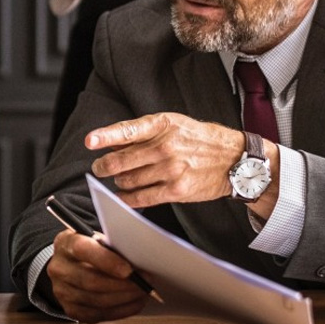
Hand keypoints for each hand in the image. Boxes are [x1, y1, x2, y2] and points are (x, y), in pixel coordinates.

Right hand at [46, 230, 148, 322]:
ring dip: (125, 299)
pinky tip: (133, 303)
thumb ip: (112, 247)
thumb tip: (138, 263)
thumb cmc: (90, 249)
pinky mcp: (70, 309)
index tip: (129, 270)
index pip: (83, 250)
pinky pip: (98, 315)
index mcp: (66, 243)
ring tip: (142, 293)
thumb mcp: (97, 239)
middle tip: (144, 284)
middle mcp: (59, 268)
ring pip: (97, 300)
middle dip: (123, 285)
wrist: (70, 264)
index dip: (107, 261)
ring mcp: (62, 291)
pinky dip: (120, 311)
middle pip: (91, 281)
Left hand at [86, 113, 242, 207]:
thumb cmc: (199, 139)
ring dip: (118, 182)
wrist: (234, 160)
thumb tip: (110, 142)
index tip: (90, 142)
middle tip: (99, 168)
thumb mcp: (173, 124)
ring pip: (127, 181)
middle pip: (120, 161)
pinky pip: (141, 198)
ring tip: (121, 179)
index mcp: (162, 125)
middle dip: (103, 167)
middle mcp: (165, 147)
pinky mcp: (176, 190)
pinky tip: (123, 197)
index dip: (105, 136)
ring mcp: (171, 170)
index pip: (128, 130)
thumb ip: (143, 132)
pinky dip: (127, 199)